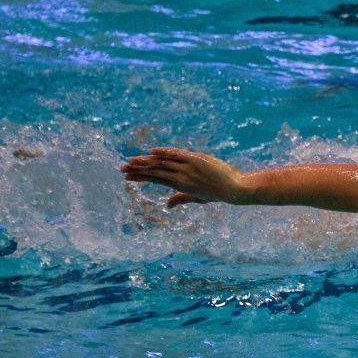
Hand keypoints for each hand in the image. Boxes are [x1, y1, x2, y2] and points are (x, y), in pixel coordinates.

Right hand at [121, 147, 248, 208]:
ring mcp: (188, 169)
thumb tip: (167, 205)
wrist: (236, 190)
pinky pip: (177, 155)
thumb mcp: (198, 197)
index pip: (156, 180)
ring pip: (163, 164)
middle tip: (121, 169)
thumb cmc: (219, 193)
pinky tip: (152, 152)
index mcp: (181, 185)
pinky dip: (165, 152)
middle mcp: (181, 177)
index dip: (141, 177)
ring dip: (145, 162)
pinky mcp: (196, 160)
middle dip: (138, 170)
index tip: (128, 176)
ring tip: (130, 161)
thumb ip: (181, 198)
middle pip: (155, 172)